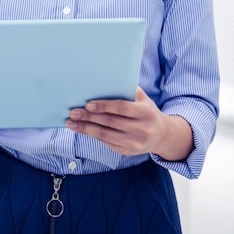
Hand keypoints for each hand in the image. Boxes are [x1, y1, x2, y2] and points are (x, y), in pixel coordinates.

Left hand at [66, 87, 193, 159]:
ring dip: (86, 128)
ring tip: (71, 122)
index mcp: (145, 112)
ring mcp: (134, 143)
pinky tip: (81, 129)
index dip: (104, 106)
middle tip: (73, 111)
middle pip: (110, 122)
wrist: (161, 135)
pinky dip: (91, 135)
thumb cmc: (146, 110)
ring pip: (105, 135)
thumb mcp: (143, 98)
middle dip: (89, 117)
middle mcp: (141, 129)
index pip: (121, 108)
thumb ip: (127, 90)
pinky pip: (106, 143)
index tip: (88, 104)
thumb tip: (103, 81)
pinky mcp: (127, 151)